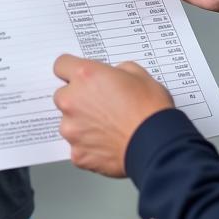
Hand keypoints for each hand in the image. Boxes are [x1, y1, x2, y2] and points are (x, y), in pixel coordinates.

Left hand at [53, 54, 173, 177]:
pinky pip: (78, 147)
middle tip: (101, 104)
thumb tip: (112, 76)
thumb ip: (116, 70)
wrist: (157, 144)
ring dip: (82, 123)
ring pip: (69, 123)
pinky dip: (89, 146)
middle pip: (63, 95)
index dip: (72, 70)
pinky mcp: (78, 154)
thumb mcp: (138, 73)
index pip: (61, 65)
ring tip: (108, 127)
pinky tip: (108, 143)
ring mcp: (72, 129)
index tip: (78, 76)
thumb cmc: (150, 110)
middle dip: (78, 99)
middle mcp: (72, 101)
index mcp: (85, 76)